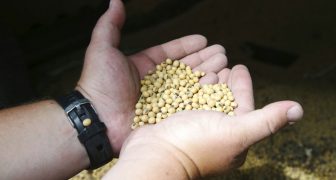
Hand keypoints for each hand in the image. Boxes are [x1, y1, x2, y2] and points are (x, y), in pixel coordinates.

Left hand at [76, 0, 227, 153]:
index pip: (170, 53)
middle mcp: (155, 83)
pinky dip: (203, 95)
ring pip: (190, 84)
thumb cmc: (99, 85)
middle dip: (204, 59)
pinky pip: (188, 103)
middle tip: (221, 53)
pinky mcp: (167, 116)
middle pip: (184, 68)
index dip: (187, 46)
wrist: (98, 120)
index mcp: (143, 66)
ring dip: (208, 73)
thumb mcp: (102, 49)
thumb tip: (115, 0)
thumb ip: (110, 25)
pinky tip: (217, 85)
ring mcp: (163, 100)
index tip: (203, 39)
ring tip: (224, 65)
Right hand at [105, 66, 303, 178]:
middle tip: (225, 63)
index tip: (240, 67)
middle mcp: (215, 134)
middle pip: (224, 101)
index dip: (243, 86)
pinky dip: (190, 86)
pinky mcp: (177, 122)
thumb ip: (266, 120)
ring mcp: (195, 127)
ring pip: (205, 99)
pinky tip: (188, 77)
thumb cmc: (194, 146)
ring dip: (209, 81)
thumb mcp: (236, 132)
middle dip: (226, 81)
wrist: (153, 155)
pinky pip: (188, 99)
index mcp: (233, 138)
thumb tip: (298, 110)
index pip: (243, 106)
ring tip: (209, 66)